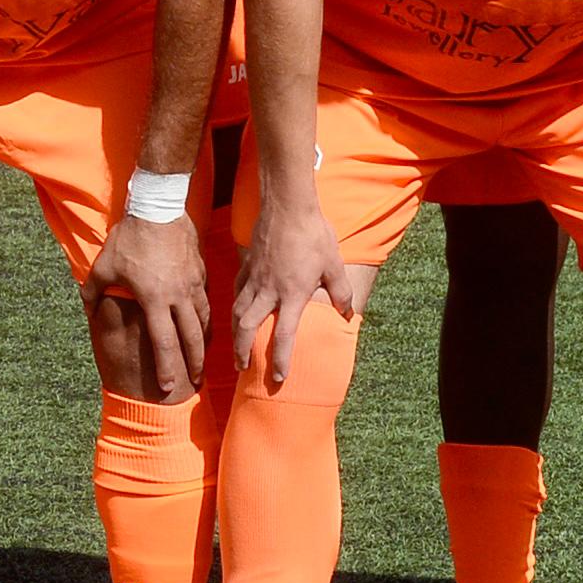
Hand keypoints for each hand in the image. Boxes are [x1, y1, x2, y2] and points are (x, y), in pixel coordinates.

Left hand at [89, 207, 212, 400]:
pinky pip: (207, 300)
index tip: (169, 386)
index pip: (163, 343)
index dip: (167, 367)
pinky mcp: (200, 272)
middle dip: (194, 363)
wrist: (159, 205)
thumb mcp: (104, 265)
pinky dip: (207, 316)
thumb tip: (87, 307)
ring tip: (203, 357)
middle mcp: (178, 296)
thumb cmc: (129, 238)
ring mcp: (193, 284)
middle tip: (195, 381)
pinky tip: (205, 323)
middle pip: (191, 338)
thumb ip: (93, 290)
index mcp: (154, 299)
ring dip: (204, 342)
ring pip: (204, 320)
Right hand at [235, 190, 360, 388]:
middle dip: (242, 351)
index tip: (279, 378)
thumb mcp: (333, 265)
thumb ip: (341, 292)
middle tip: (243, 368)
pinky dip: (235, 304)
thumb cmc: (314, 234)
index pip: (284, 335)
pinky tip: (237, 310)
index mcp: (292, 294)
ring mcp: (254, 277)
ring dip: (235, 333)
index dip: (281, 359)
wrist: (288, 205)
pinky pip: (237, 290)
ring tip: (235, 347)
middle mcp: (269, 291)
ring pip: (237, 311)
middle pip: (248, 328)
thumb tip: (347, 314)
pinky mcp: (247, 264)